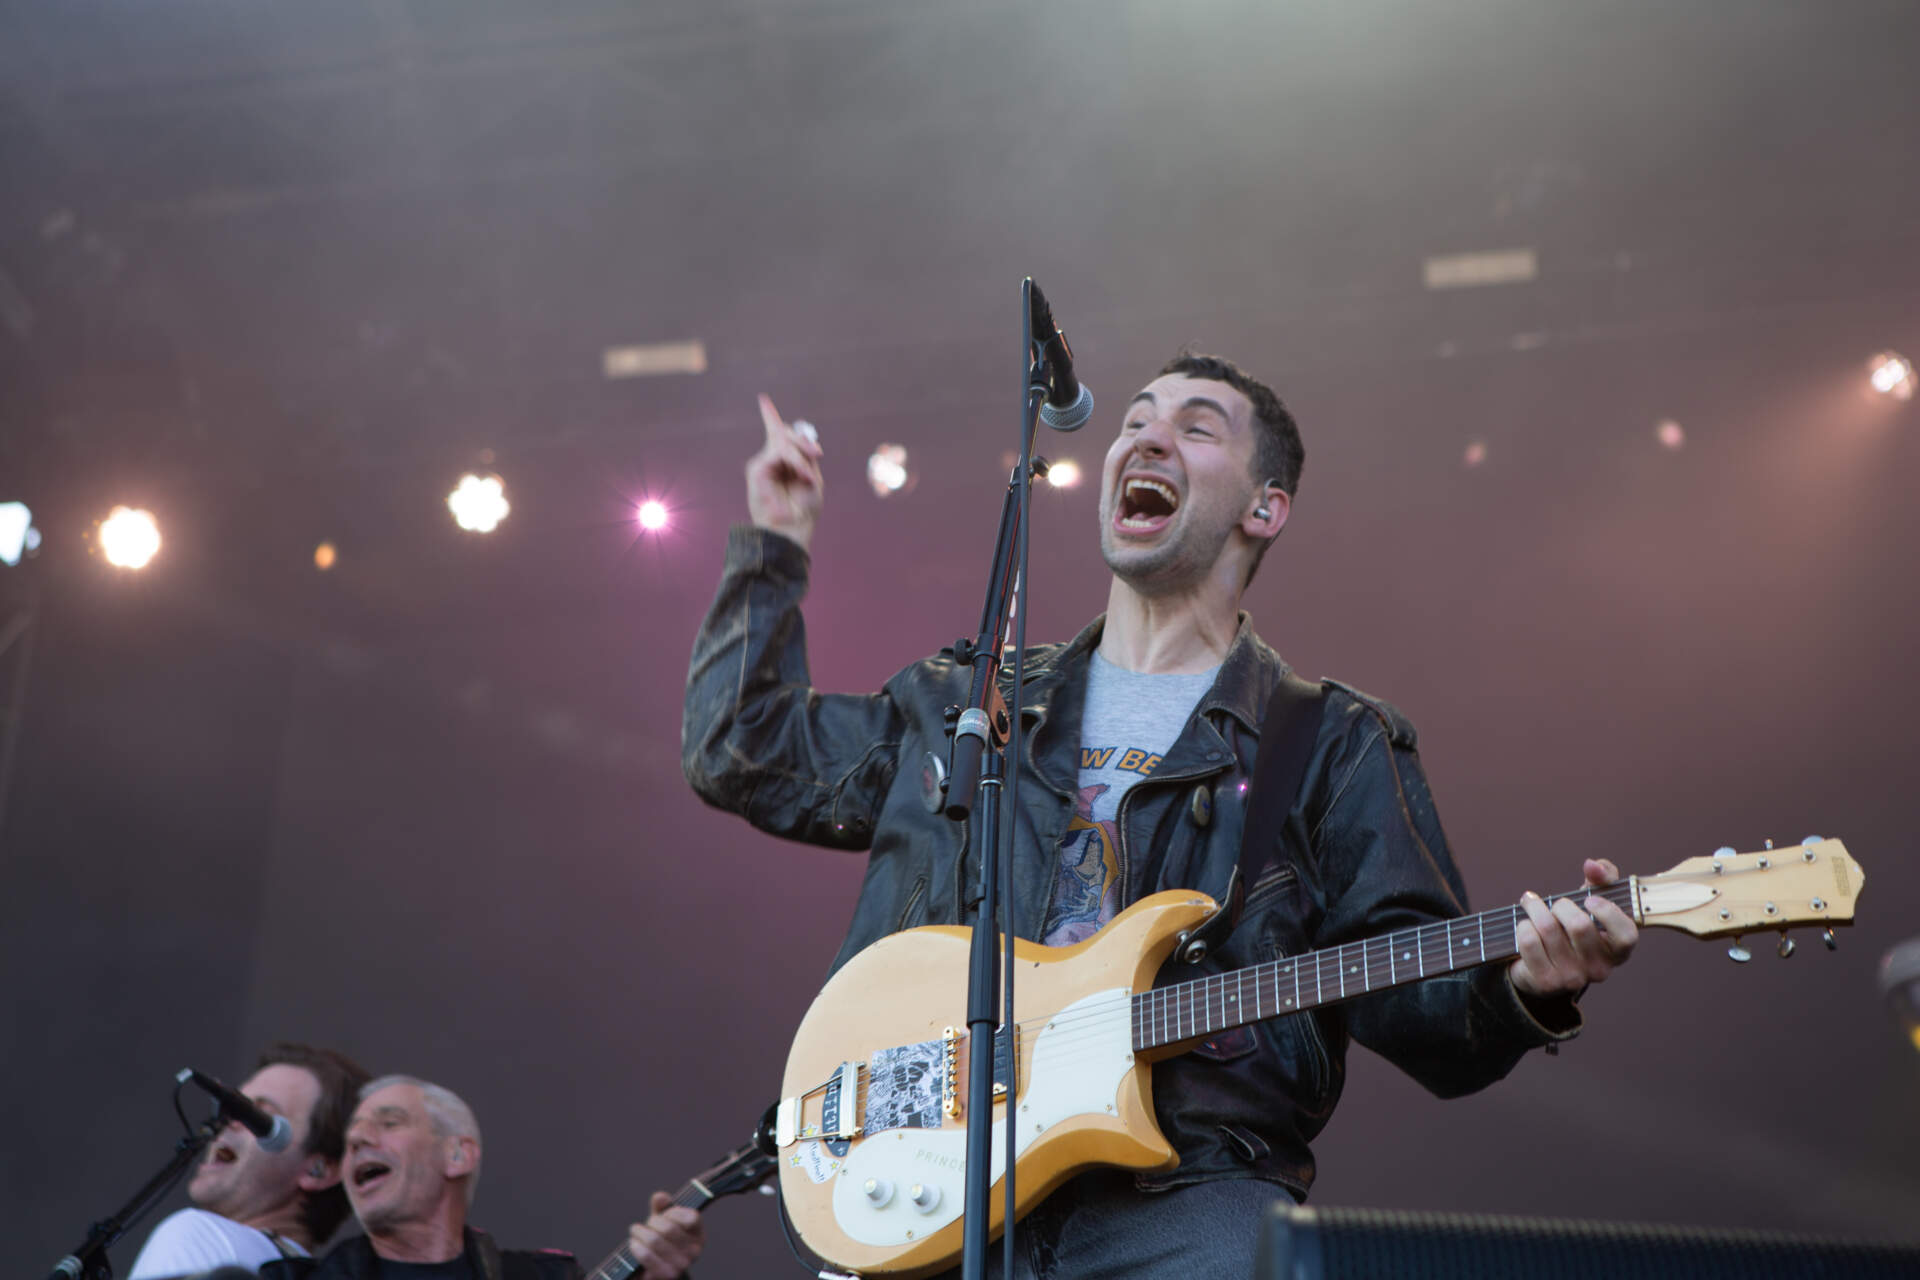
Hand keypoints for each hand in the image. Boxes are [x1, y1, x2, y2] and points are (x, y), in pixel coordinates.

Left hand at [626, 1190, 704, 1279]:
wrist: (656, 1268)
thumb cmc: (662, 1240)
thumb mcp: (664, 1220)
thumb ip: (663, 1206)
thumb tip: (660, 1197)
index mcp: (699, 1234)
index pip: (691, 1217)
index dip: (673, 1212)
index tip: (664, 1214)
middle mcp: (695, 1250)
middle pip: (668, 1228)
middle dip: (652, 1222)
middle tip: (647, 1224)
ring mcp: (682, 1264)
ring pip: (654, 1240)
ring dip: (640, 1233)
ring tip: (636, 1232)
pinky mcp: (667, 1275)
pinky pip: (647, 1255)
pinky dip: (636, 1247)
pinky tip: (634, 1244)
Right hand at [746, 393, 823, 551]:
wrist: (793, 528)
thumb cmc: (805, 507)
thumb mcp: (811, 476)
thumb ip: (804, 453)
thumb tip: (794, 429)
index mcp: (785, 462)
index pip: (777, 434)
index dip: (770, 416)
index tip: (763, 400)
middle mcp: (771, 461)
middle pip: (784, 433)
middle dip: (803, 441)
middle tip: (816, 455)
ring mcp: (762, 465)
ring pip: (783, 441)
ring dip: (800, 457)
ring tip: (807, 477)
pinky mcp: (756, 470)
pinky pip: (779, 452)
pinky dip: (795, 462)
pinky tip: (801, 476)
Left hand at [1508, 858, 1638, 1000]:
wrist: (1539, 966)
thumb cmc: (1571, 926)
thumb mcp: (1592, 901)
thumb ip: (1602, 877)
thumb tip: (1593, 864)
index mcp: (1617, 951)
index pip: (1626, 935)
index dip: (1608, 913)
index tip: (1589, 899)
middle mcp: (1600, 969)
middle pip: (1579, 925)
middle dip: (1560, 905)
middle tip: (1554, 903)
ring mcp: (1573, 978)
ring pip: (1548, 928)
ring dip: (1534, 909)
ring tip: (1531, 906)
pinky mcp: (1546, 982)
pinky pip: (1528, 940)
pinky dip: (1522, 926)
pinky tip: (1525, 927)